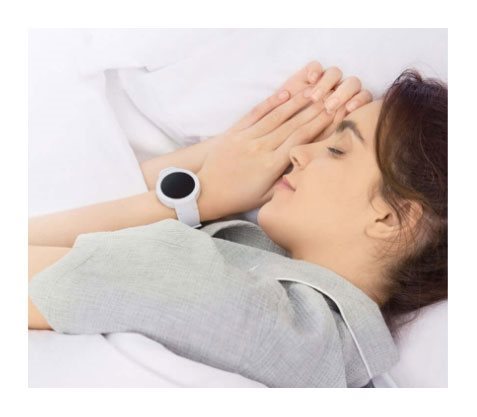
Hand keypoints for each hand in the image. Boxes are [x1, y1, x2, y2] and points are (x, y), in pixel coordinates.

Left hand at [198, 62, 371, 219]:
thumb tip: (305, 169)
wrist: (206, 192)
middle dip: (314, 110)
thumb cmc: (238, 197)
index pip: (299, 140)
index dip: (319, 125)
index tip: (333, 114)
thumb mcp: (265, 198)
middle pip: (292, 125)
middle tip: (331, 97)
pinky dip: (271, 102)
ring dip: (296, 102)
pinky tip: (285, 93)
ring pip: (276, 116)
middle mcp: (260, 148)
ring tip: (313, 91)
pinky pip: (255, 114)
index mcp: (270, 166)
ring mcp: (246, 138)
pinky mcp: (234, 133)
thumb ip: (285, 183)